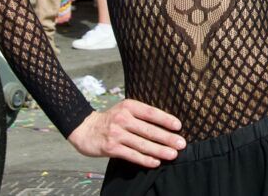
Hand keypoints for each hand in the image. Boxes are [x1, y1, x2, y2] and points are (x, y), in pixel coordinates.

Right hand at [68, 99, 185, 167]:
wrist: (86, 129)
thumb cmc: (111, 119)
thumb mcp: (124, 109)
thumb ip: (140, 115)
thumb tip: (164, 123)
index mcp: (129, 106)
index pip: (151, 112)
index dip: (165, 119)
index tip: (179, 126)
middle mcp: (123, 118)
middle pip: (149, 130)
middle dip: (167, 138)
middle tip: (181, 143)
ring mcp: (117, 134)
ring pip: (142, 144)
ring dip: (159, 150)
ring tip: (173, 154)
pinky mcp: (112, 148)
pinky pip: (132, 155)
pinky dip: (145, 159)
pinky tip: (156, 162)